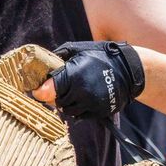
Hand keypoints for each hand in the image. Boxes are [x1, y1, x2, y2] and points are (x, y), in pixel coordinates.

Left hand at [31, 41, 145, 120]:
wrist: (128, 69)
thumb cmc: (101, 56)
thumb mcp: (78, 49)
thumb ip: (59, 56)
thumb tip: (42, 63)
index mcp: (74, 76)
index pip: (48, 91)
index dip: (40, 91)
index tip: (36, 90)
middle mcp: (81, 93)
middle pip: (57, 102)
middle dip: (54, 95)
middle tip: (56, 88)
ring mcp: (91, 104)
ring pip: (68, 111)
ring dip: (66, 103)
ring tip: (71, 92)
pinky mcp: (99, 112)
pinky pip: (80, 116)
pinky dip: (77, 109)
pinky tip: (81, 98)